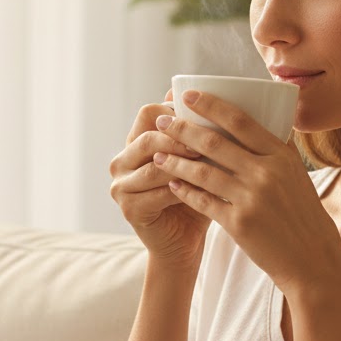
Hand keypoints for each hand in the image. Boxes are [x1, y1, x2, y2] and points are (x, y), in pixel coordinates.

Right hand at [108, 87, 212, 271]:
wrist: (185, 242)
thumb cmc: (196, 195)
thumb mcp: (199, 160)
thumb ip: (201, 133)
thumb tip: (219, 98)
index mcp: (136, 141)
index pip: (149, 112)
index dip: (177, 112)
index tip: (205, 118)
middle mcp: (122, 160)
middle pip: (149, 136)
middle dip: (181, 138)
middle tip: (210, 143)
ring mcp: (121, 184)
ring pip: (153, 165)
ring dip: (183, 164)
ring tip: (210, 164)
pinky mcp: (128, 208)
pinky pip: (156, 193)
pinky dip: (182, 191)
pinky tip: (203, 190)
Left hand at [152, 91, 340, 296]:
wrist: (312, 258)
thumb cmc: (302, 212)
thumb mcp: (295, 173)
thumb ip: (274, 149)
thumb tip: (247, 122)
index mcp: (280, 154)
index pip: (240, 120)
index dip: (211, 105)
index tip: (188, 95)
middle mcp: (266, 172)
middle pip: (215, 142)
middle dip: (183, 129)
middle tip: (162, 121)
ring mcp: (251, 198)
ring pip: (203, 171)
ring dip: (176, 161)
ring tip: (158, 155)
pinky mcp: (239, 224)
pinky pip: (203, 201)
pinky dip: (185, 191)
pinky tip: (172, 184)